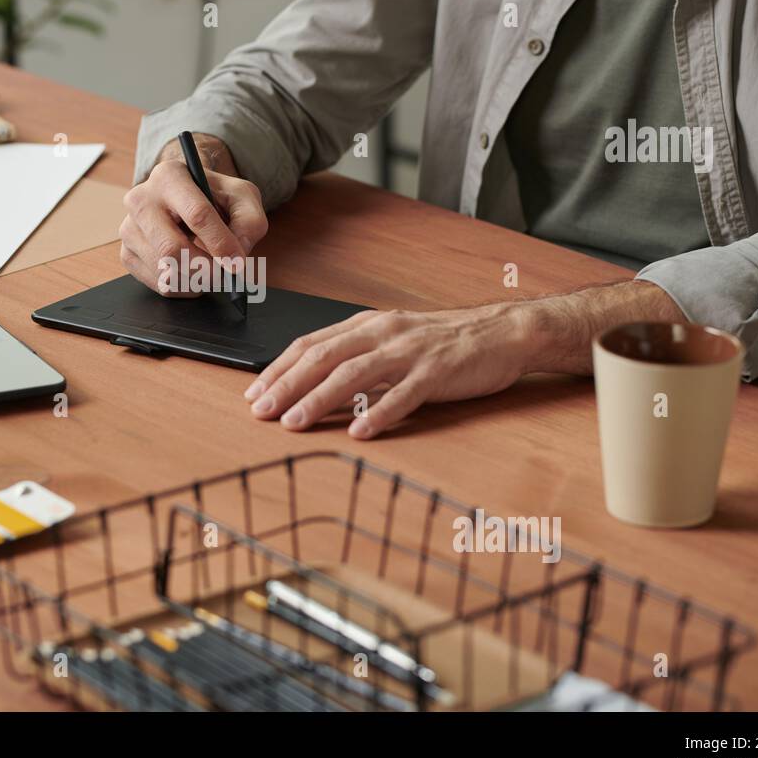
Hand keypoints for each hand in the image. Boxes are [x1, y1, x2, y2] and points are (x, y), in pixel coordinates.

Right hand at [120, 134, 267, 295]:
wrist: (185, 197)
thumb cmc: (214, 196)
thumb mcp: (241, 196)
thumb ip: (249, 221)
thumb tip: (238, 253)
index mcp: (170, 176)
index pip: (197, 214)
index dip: (220, 242)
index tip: (237, 263)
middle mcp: (141, 199)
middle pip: (172, 248)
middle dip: (204, 269)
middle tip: (224, 275)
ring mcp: (129, 228)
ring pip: (164, 269)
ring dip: (195, 280)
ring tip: (211, 271)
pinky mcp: (127, 253)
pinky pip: (157, 282)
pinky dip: (182, 287)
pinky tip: (193, 274)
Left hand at [244, 305, 533, 438]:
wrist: (504, 331)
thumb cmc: (446, 341)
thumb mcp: (394, 339)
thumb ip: (358, 356)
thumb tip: (313, 382)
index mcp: (368, 325)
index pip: (310, 344)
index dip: (278, 368)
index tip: (253, 392)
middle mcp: (383, 333)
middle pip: (323, 357)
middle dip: (286, 385)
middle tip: (260, 411)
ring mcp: (410, 352)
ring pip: (354, 375)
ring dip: (319, 399)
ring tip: (294, 423)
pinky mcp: (437, 372)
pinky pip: (403, 395)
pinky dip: (378, 413)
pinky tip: (358, 432)